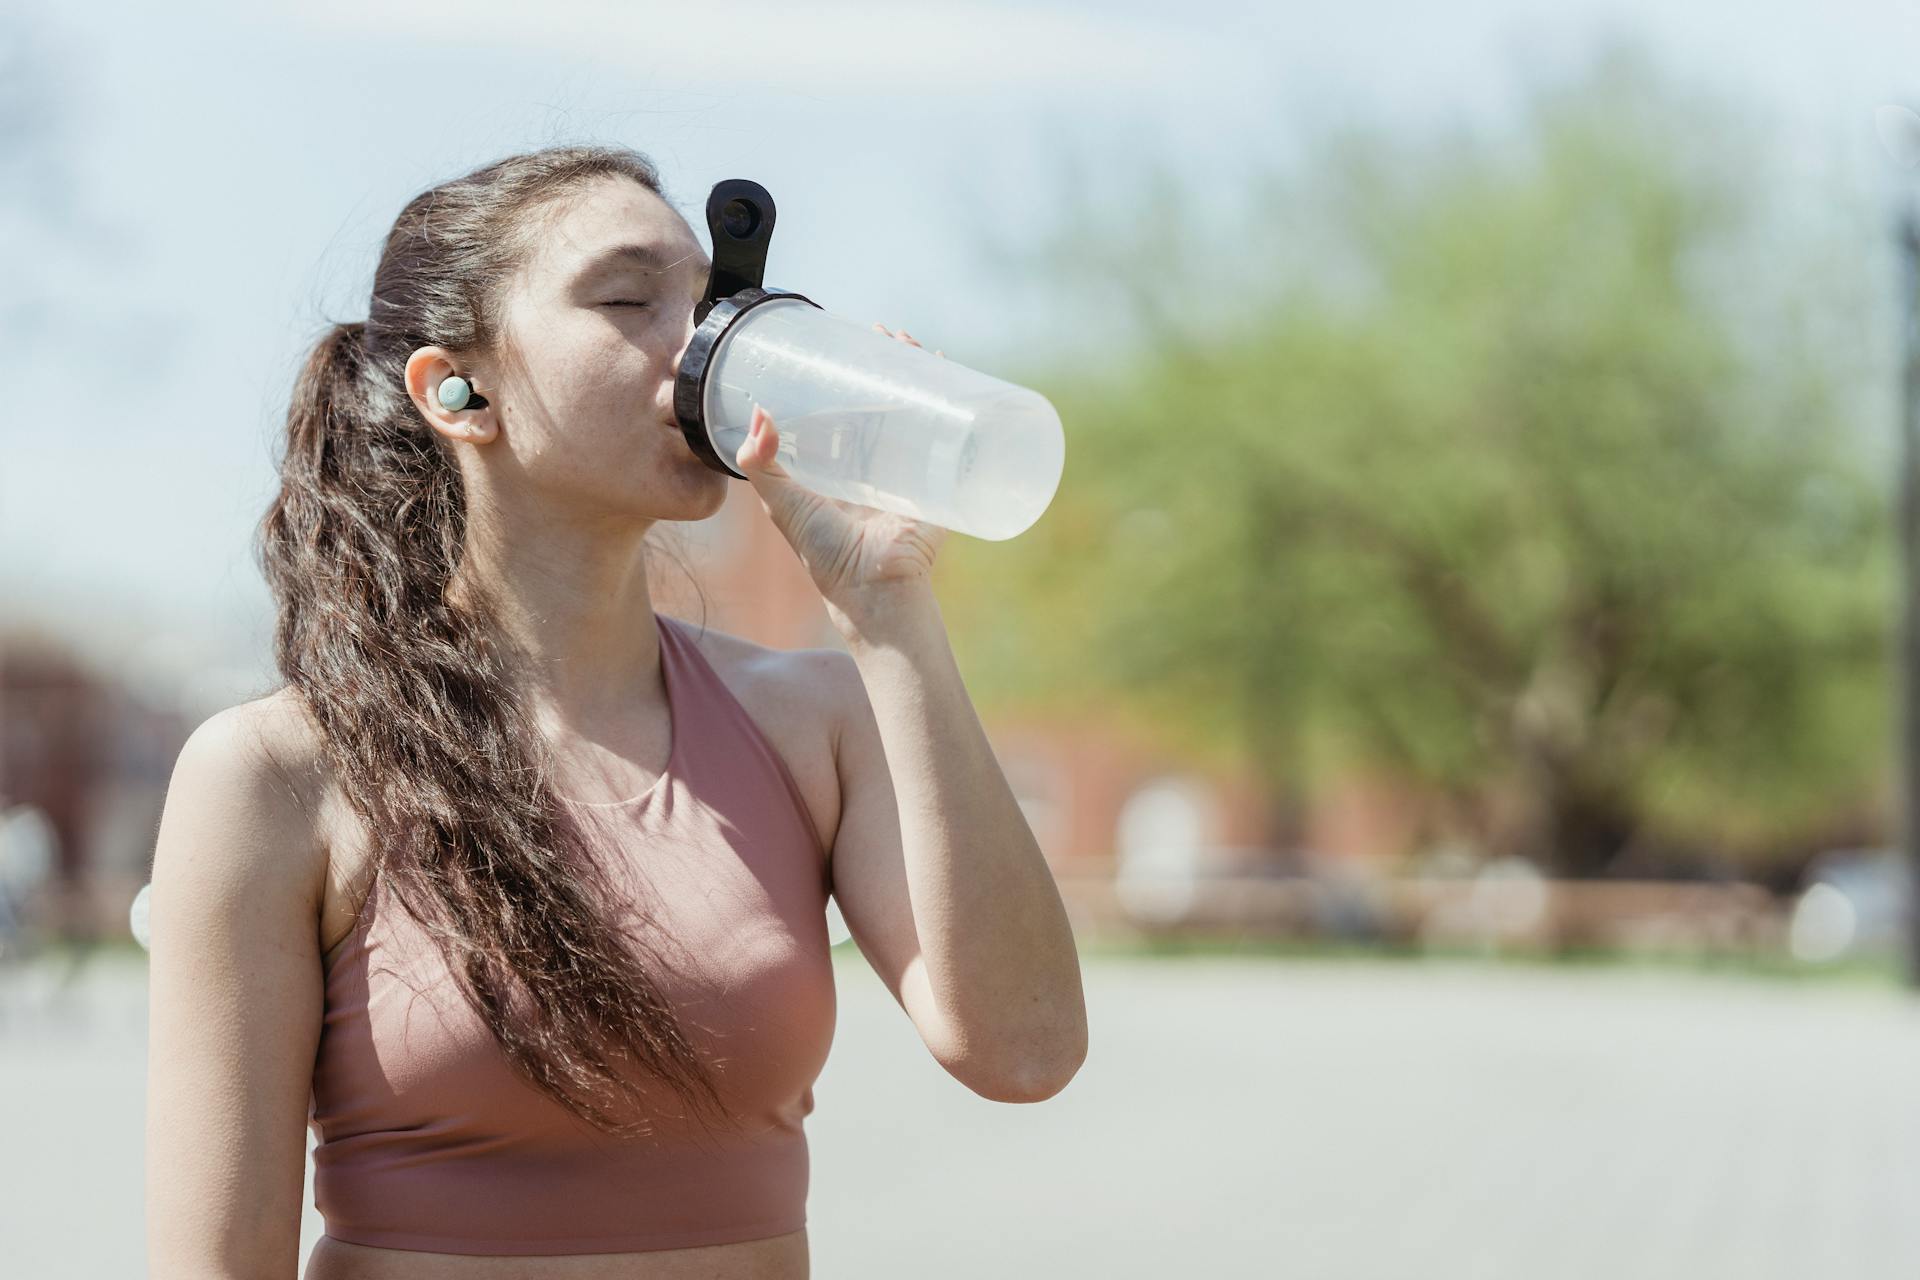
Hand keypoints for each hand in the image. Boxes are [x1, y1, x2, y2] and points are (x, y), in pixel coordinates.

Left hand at [734, 324, 951, 612]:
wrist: (876, 588)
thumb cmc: (826, 555)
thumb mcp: (784, 504)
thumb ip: (762, 465)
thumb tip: (758, 412)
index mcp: (840, 470)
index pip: (844, 411)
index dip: (844, 379)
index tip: (841, 345)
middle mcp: (876, 466)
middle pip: (884, 402)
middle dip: (886, 366)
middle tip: (882, 333)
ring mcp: (910, 471)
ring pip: (917, 410)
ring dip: (919, 374)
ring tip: (913, 343)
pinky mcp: (939, 479)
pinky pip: (950, 432)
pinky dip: (955, 400)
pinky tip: (953, 373)